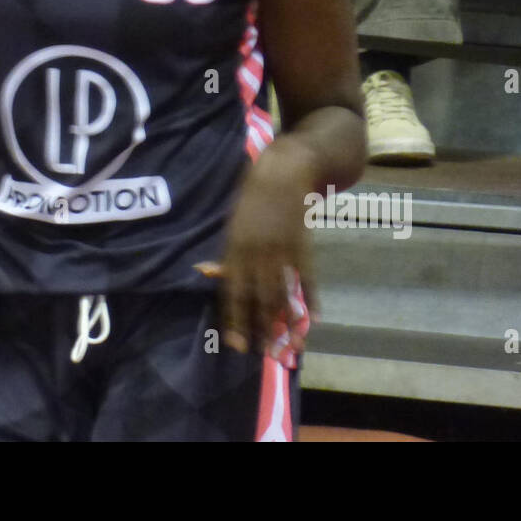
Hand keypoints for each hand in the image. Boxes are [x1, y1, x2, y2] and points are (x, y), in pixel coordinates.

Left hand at [219, 140, 319, 354]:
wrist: (284, 167)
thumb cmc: (252, 195)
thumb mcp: (233, 222)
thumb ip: (227, 252)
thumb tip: (208, 273)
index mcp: (235, 246)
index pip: (232, 291)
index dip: (234, 319)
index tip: (236, 344)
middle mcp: (257, 250)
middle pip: (259, 297)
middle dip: (262, 327)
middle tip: (265, 353)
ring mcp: (282, 248)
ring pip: (283, 292)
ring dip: (286, 320)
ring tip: (289, 344)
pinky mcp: (303, 243)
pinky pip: (307, 277)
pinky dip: (311, 298)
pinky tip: (313, 318)